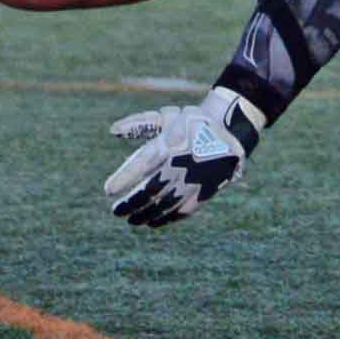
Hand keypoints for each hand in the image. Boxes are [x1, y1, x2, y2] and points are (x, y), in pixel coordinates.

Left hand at [103, 90, 261, 226]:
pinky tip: (152, 222)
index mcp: (169, 145)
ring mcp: (192, 183)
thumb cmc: (193, 123)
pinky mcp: (203, 194)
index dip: (123, 179)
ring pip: (164, 205)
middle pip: (150, 191)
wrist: (231, 133)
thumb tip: (112, 131)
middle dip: (131, 203)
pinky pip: (181, 212)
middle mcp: (180, 167)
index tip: (108, 191)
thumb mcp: (168, 117)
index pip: (140, 165)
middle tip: (116, 211)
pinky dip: (165, 219)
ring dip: (145, 214)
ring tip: (131, 219)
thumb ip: (139, 124)